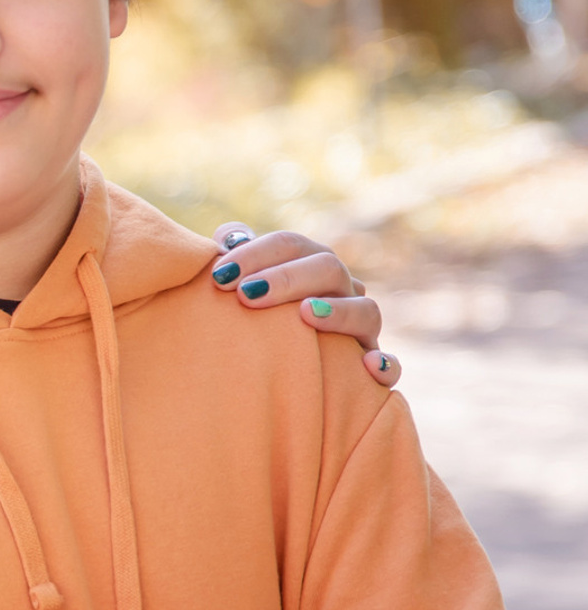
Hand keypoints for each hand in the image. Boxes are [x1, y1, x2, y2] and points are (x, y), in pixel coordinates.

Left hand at [209, 222, 399, 385]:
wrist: (282, 372)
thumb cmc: (255, 319)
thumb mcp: (243, 285)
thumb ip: (235, 256)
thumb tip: (225, 237)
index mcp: (309, 264)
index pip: (290, 245)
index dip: (256, 253)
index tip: (220, 275)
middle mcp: (340, 290)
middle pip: (328, 268)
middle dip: (287, 277)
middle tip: (246, 295)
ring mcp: (360, 327)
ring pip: (366, 310)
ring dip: (338, 311)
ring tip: (306, 314)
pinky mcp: (370, 367)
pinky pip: (389, 365)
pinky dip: (384, 364)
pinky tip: (368, 366)